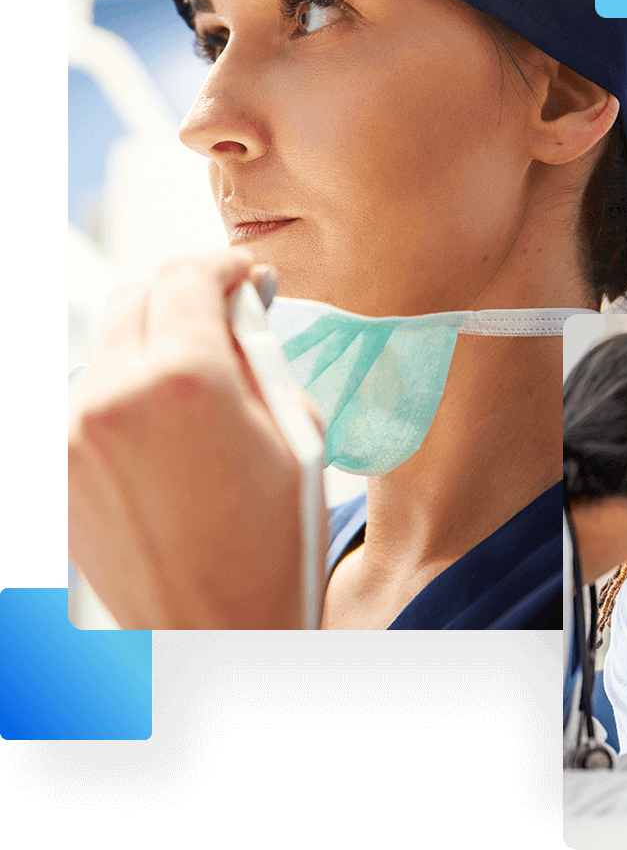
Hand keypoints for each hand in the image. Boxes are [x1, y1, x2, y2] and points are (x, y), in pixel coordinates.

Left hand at [68, 251, 326, 629]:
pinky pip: (91, 395)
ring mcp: (74, 435)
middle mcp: (113, 399)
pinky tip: (167, 423)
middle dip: (183, 295)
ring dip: (153, 343)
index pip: (186, 276)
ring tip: (198, 385)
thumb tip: (240, 307)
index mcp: (184, 382)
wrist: (216, 628)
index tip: (243, 276)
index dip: (223, 267)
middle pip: (136, 297)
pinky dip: (127, 389)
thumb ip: (259, 354)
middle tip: (224, 316)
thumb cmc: (272, 544)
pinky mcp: (59, 466)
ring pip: (109, 346)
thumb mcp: (297, 432)